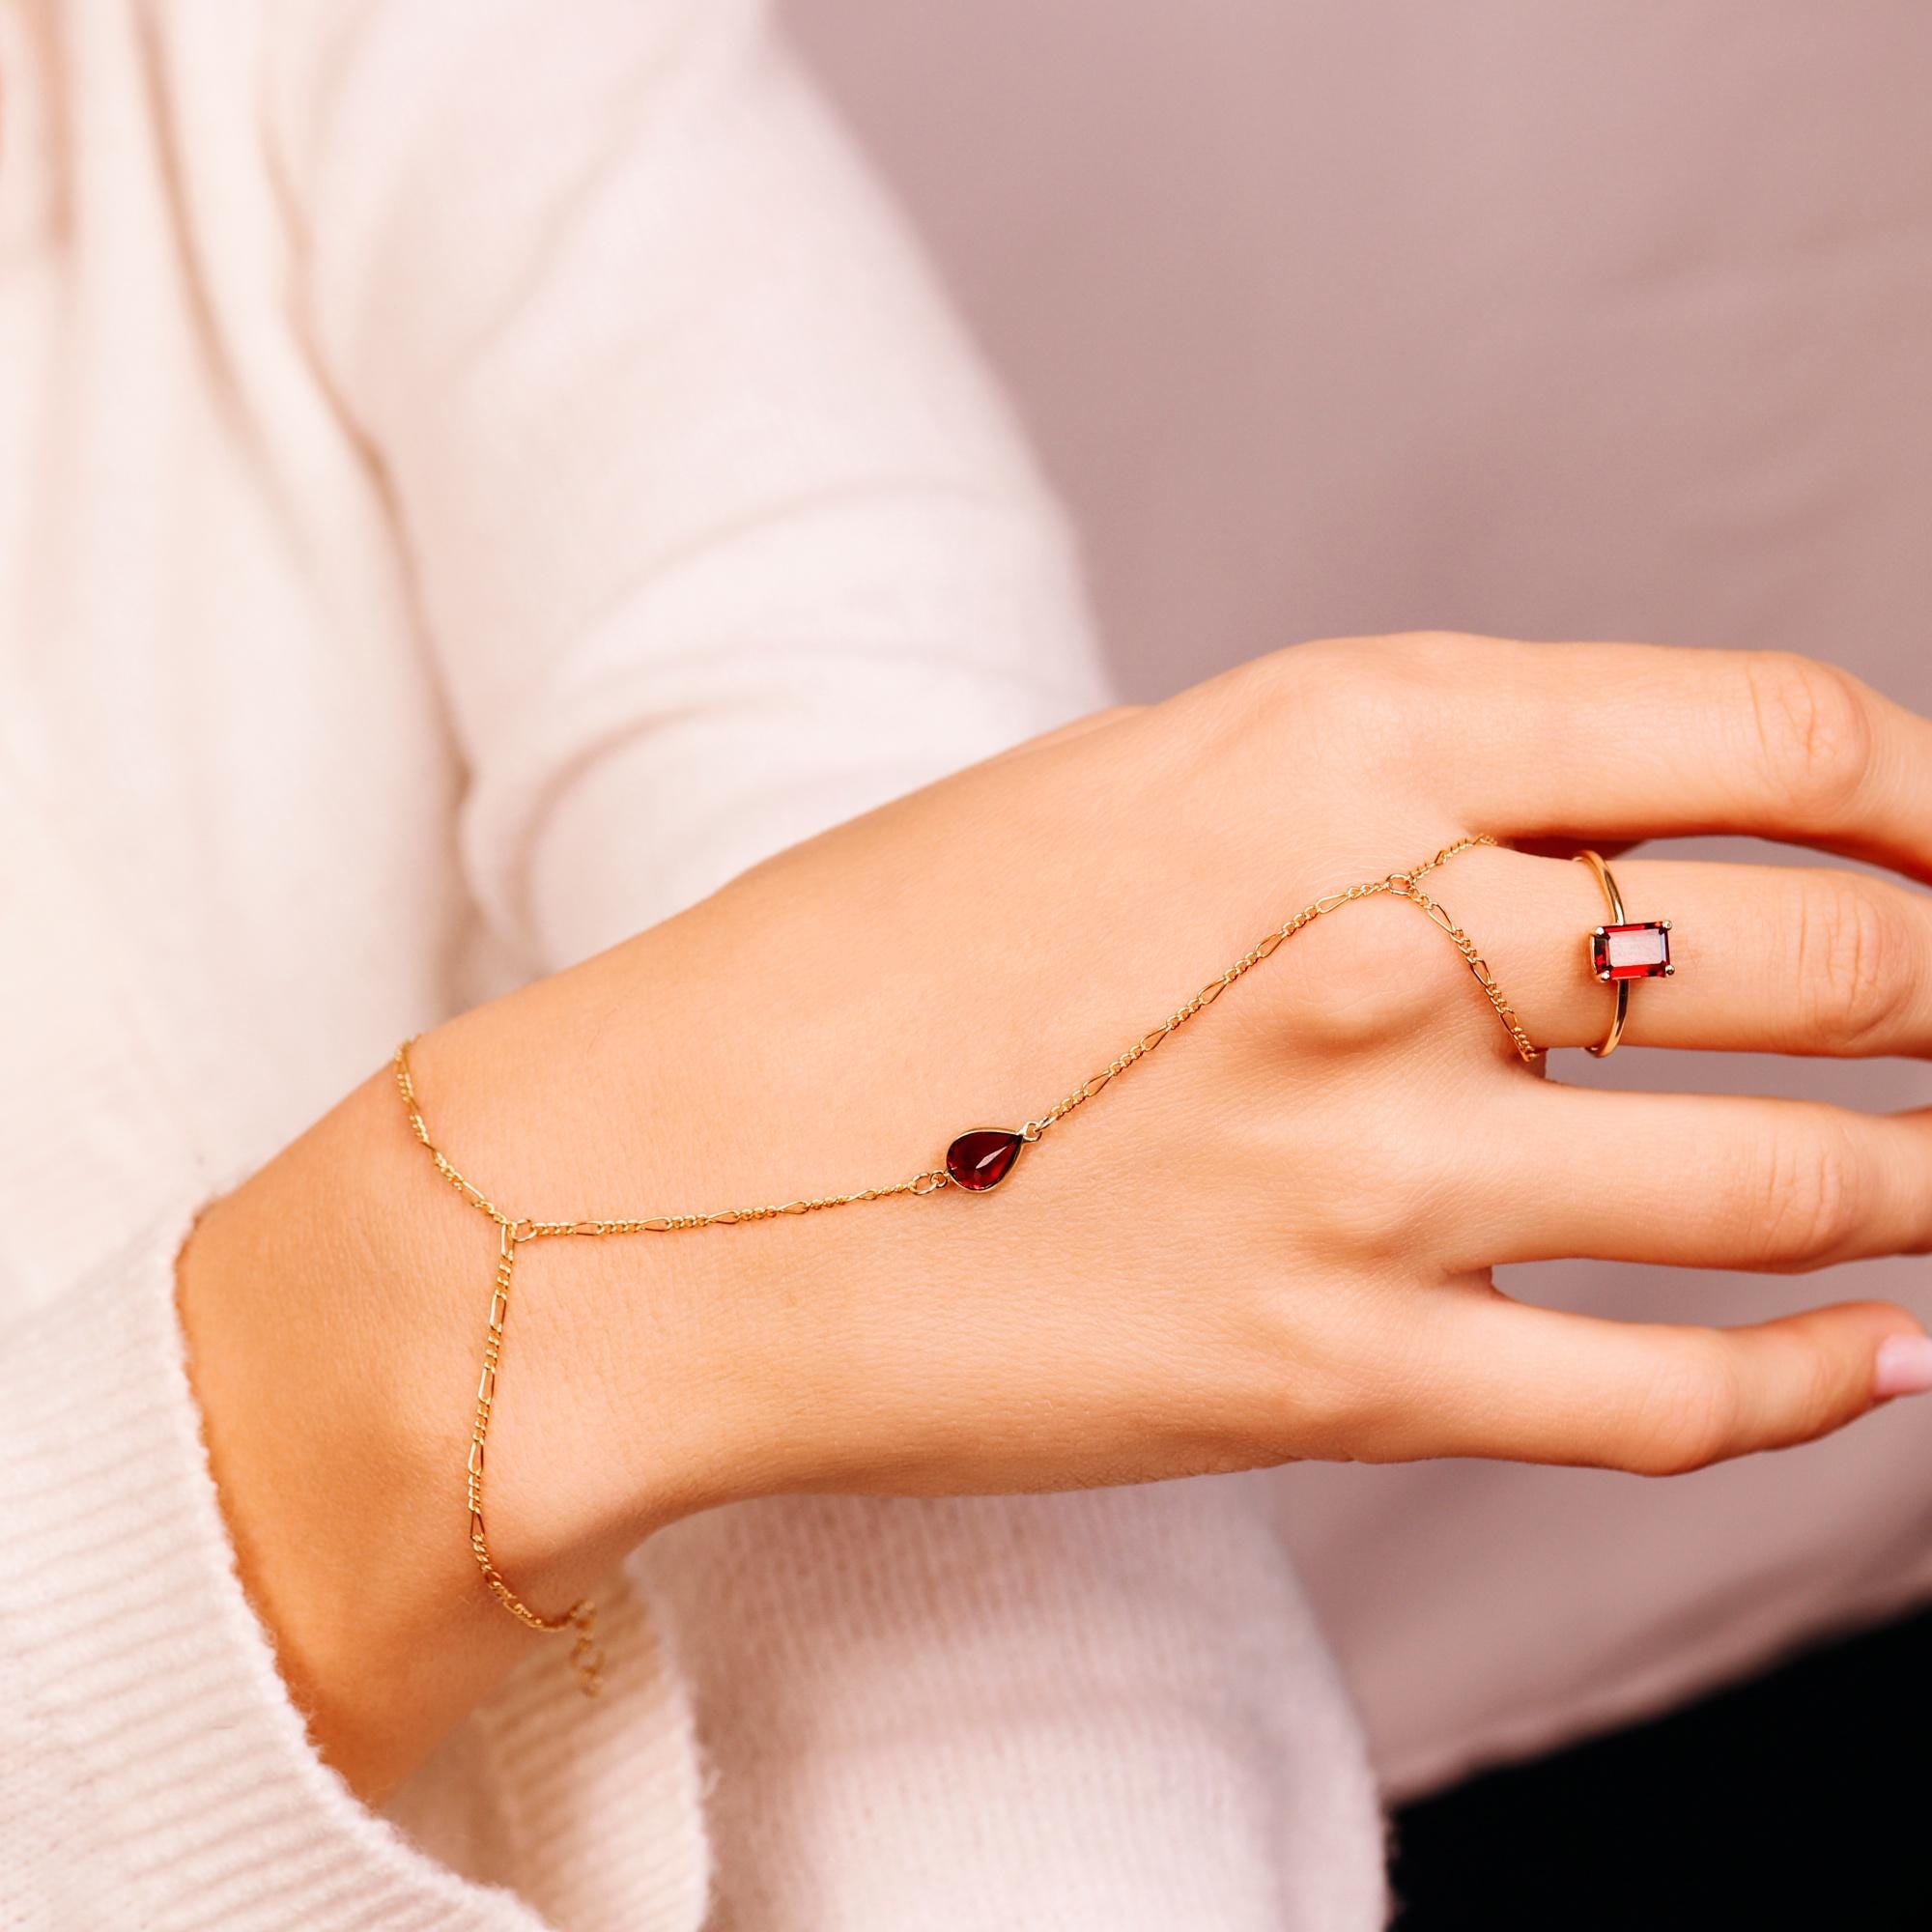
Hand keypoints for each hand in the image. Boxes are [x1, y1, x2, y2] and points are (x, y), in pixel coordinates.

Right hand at [183, 634, 1931, 1789]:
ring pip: (1794, 1187)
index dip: (1924, 798)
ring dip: (1918, 1184)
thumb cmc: (868, 967)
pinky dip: (1812, 1387)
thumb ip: (1377, 812)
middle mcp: (1391, 939)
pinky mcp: (1335, 1376)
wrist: (663, 1188)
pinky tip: (1881, 1365)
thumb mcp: (1138, 799)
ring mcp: (1376, 1170)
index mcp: (1338, 742)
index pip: (1772, 741)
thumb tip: (1597, 873)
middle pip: (1829, 957)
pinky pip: (1669, 1400)